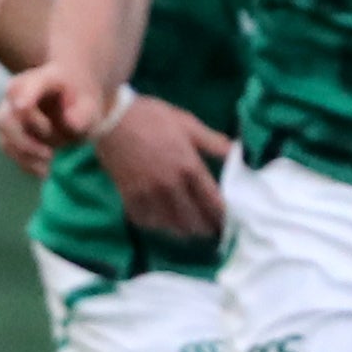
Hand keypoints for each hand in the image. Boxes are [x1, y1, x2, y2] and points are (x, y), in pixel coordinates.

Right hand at [0, 65, 109, 173]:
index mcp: (39, 80)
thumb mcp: (90, 105)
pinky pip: (10, 149)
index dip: (23, 96)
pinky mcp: (9, 131)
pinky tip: (44, 171)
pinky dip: (25, 162)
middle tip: (50, 155)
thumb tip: (71, 124)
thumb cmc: (81, 100)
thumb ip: (84, 113)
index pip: (25, 87)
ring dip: (26, 155)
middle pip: (6, 119)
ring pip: (5, 138)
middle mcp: (17, 94)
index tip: (23, 106)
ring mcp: (9, 112)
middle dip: (25, 141)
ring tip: (49, 167)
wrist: (73, 99)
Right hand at [93, 92, 234, 238]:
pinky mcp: (130, 197)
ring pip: (171, 224)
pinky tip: (164, 225)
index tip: (230, 223)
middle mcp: (171, 185)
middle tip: (214, 232)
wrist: (112, 118)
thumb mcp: (189, 124)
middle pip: (193, 219)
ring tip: (193, 233)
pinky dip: (157, 226)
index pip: (212, 201)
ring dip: (184, 231)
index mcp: (189, 166)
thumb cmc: (153, 118)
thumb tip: (239, 153)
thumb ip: (214, 142)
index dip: (223, 217)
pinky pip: (147, 220)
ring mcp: (149, 193)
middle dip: (206, 228)